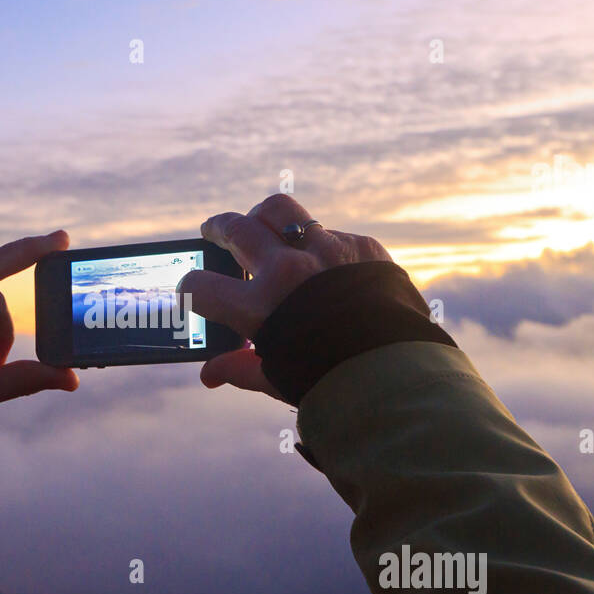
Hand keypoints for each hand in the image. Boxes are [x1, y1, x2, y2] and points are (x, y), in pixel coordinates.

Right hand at [177, 194, 391, 397]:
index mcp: (261, 306)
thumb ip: (241, 369)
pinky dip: (316, 244)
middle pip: (236, 229)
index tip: (193, 290)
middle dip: (217, 229)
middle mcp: (289, 270)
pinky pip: (328, 232)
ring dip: (262, 217)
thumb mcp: (280, 379)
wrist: (403, 373)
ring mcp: (327, 251)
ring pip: (279, 211)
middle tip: (213, 232)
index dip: (190, 290)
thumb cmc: (336, 383)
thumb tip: (210, 374)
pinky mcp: (362, 246)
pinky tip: (319, 262)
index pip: (201, 286)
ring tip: (260, 225)